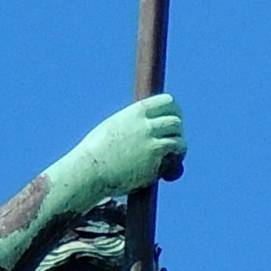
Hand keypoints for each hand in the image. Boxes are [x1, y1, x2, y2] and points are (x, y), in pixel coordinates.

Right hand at [60, 94, 186, 197]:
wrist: (90, 169)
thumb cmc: (97, 152)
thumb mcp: (113, 127)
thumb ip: (132, 123)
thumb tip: (147, 126)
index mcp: (135, 112)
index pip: (167, 101)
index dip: (175, 111)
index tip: (175, 119)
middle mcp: (145, 123)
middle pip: (176, 120)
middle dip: (178, 130)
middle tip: (174, 141)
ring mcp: (151, 139)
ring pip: (179, 136)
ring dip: (180, 146)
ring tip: (175, 155)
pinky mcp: (155, 156)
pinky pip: (176, 152)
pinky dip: (177, 158)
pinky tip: (170, 167)